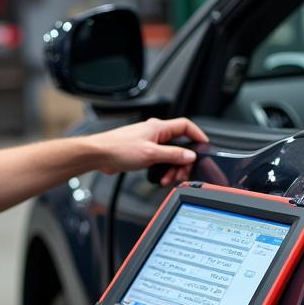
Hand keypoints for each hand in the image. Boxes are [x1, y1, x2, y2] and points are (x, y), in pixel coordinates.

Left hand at [92, 117, 208, 185]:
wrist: (99, 154)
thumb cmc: (118, 148)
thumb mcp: (151, 154)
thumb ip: (172, 155)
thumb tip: (189, 156)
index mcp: (159, 127)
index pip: (186, 125)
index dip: (197, 134)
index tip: (204, 146)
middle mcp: (155, 133)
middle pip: (179, 144)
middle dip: (182, 161)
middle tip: (181, 173)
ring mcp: (149, 142)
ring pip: (169, 154)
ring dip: (172, 168)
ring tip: (168, 178)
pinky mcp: (143, 152)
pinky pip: (160, 160)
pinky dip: (163, 169)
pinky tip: (160, 177)